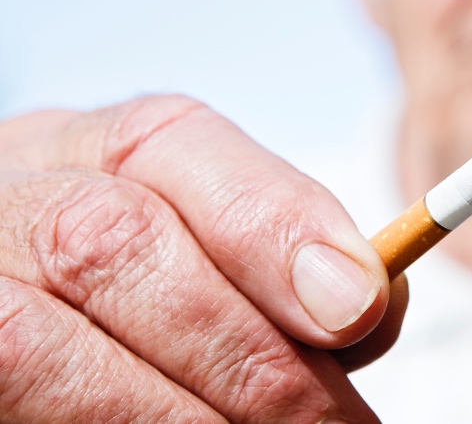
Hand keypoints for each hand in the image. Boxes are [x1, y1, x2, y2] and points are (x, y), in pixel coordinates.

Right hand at [0, 95, 405, 422]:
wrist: (12, 323)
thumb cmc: (119, 296)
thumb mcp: (191, 248)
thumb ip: (269, 256)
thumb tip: (369, 306)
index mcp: (78, 151)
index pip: (171, 142)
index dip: (271, 223)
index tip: (357, 308)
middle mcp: (5, 201)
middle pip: (111, 241)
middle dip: (243, 349)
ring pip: (39, 346)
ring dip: (182, 417)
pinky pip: (20, 408)